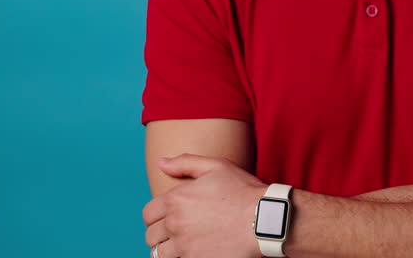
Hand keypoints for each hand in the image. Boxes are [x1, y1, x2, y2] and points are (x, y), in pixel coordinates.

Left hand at [141, 154, 265, 257]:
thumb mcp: (216, 166)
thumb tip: (162, 162)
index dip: (154, 216)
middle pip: (151, 235)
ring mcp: (184, 245)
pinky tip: (193, 251)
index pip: (148, 214)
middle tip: (173, 233)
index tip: (165, 218)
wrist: (264, 219)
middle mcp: (175, 223)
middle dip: (159, 234)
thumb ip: (185, 163)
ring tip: (180, 246)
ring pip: (159, 254)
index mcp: (176, 199)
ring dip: (166, 250)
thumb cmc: (243, 190)